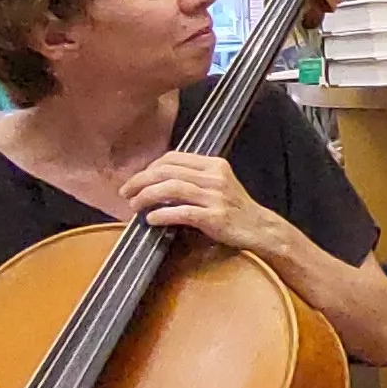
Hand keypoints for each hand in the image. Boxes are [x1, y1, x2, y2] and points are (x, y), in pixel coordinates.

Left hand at [123, 151, 296, 258]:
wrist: (260, 229)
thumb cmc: (236, 209)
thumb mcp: (218, 185)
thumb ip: (194, 178)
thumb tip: (158, 181)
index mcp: (214, 165)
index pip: (173, 158)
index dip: (149, 167)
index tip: (137, 179)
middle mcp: (214, 176)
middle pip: (167, 171)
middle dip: (141, 181)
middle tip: (126, 192)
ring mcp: (215, 197)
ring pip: (171, 189)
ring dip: (146, 196)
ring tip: (134, 206)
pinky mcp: (215, 217)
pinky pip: (181, 212)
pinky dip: (162, 214)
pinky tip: (151, 219)